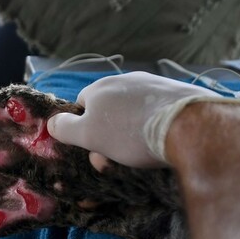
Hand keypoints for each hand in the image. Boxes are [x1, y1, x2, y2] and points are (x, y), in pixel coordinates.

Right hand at [47, 72, 239, 167]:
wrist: (188, 125)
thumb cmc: (130, 133)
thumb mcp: (88, 136)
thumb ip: (65, 128)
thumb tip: (51, 122)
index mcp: (100, 87)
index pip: (81, 105)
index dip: (84, 127)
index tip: (93, 148)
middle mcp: (125, 79)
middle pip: (109, 109)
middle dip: (109, 133)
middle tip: (116, 159)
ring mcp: (154, 83)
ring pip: (134, 111)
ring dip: (132, 131)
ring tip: (142, 153)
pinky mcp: (179, 92)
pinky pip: (158, 110)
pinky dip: (156, 124)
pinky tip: (163, 140)